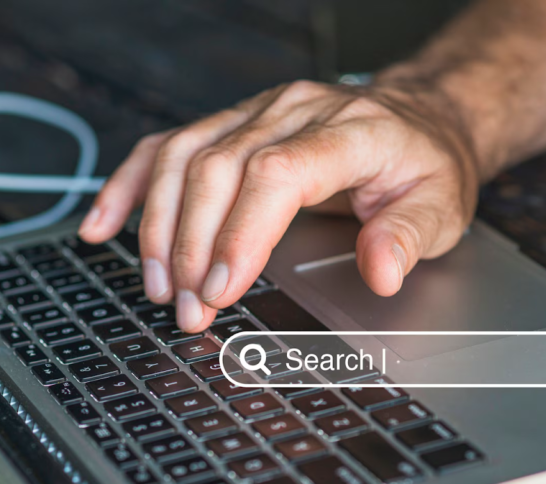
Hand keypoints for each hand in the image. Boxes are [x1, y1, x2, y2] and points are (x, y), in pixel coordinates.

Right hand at [79, 79, 479, 331]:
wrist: (419, 120)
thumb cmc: (425, 165)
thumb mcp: (441, 206)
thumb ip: (409, 237)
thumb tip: (381, 272)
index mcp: (349, 131)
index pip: (277, 174)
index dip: (240, 232)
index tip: (222, 288)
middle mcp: (294, 112)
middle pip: (218, 167)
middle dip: (194, 246)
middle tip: (189, 309)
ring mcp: (257, 113)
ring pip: (183, 155)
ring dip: (159, 225)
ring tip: (158, 285)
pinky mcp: (232, 123)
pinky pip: (168, 146)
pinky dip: (130, 186)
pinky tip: (104, 223)